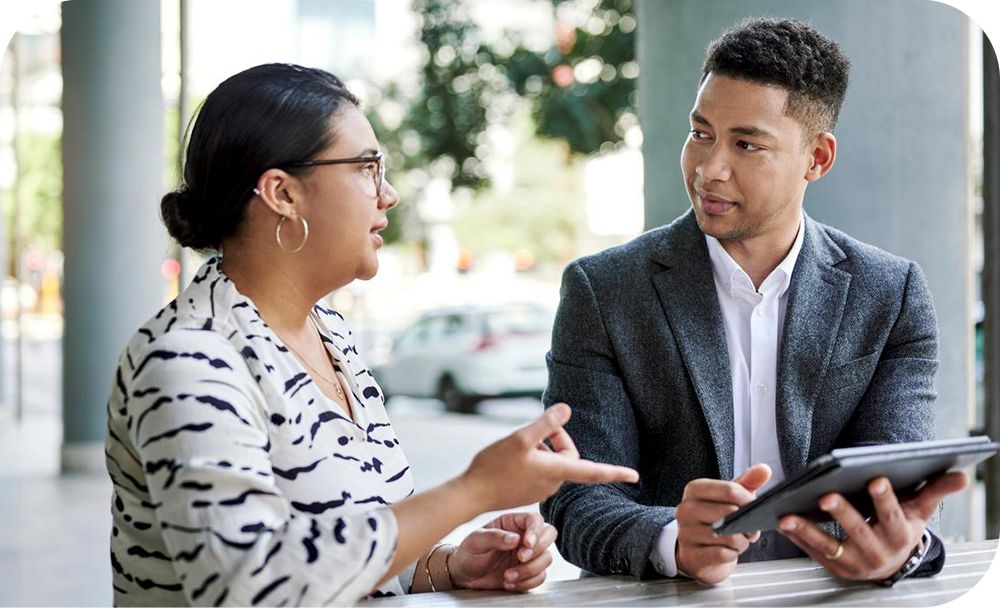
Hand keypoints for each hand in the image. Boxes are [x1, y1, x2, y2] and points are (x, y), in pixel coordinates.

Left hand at [450, 512, 556, 591]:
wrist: (465, 574)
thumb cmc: (468, 552)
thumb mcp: (475, 541)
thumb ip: (494, 536)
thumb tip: (515, 538)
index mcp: (512, 523)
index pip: (534, 519)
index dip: (536, 530)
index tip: (526, 544)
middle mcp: (523, 536)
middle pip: (549, 535)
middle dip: (537, 550)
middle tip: (520, 558)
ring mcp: (528, 555)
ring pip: (547, 558)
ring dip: (529, 570)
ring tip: (507, 576)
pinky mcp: (529, 572)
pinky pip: (540, 577)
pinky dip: (527, 582)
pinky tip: (510, 583)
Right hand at [458, 403, 638, 512]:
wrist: (471, 494)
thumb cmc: (494, 466)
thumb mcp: (520, 438)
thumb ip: (545, 424)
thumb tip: (566, 409)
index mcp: (556, 472)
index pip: (593, 471)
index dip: (615, 471)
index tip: (634, 475)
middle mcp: (552, 484)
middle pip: (567, 456)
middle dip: (554, 439)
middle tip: (533, 432)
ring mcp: (540, 489)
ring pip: (551, 461)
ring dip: (540, 449)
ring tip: (516, 447)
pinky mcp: (528, 491)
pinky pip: (540, 470)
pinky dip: (532, 458)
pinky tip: (511, 458)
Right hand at [675, 464, 770, 584]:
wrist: (698, 550)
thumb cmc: (715, 519)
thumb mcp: (730, 498)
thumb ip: (748, 482)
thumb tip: (764, 470)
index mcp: (695, 489)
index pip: (729, 490)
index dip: (749, 501)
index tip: (755, 508)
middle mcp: (686, 509)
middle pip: (730, 513)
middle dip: (748, 524)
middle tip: (750, 528)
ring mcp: (686, 533)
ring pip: (728, 536)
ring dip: (741, 541)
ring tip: (739, 539)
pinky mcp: (691, 555)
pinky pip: (722, 554)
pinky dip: (732, 554)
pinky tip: (729, 551)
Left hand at [777, 471, 966, 579]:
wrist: (891, 562)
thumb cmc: (902, 526)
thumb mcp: (920, 510)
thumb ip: (936, 490)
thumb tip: (962, 475)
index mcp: (899, 534)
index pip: (892, 515)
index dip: (884, 498)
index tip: (875, 479)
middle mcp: (878, 551)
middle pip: (858, 531)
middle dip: (842, 513)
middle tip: (825, 495)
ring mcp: (855, 562)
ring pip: (830, 546)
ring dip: (808, 531)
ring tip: (789, 515)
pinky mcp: (835, 567)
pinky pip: (814, 552)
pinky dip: (798, 537)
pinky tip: (783, 521)